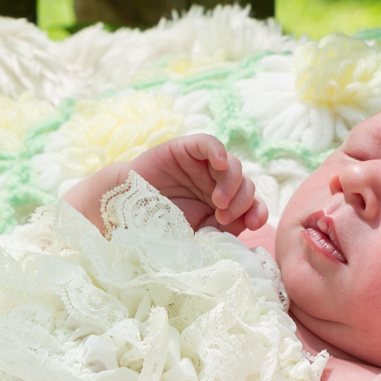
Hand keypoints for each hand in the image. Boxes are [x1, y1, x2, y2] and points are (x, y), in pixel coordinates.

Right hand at [125, 134, 267, 234]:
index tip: (253, 223)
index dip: (258, 211)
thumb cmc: (157, 230)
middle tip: (224, 216)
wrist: (122, 215)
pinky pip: (208, 143)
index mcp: (220, 205)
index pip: (251, 204)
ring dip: (232, 183)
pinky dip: (217, 150)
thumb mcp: (195, 237)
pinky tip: (219, 163)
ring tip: (219, 202)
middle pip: (245, 184)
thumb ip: (222, 232)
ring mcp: (201, 166)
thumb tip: (250, 224)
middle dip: (241, 201)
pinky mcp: (185, 150)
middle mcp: (214, 184)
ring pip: (232, 165)